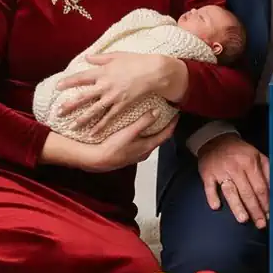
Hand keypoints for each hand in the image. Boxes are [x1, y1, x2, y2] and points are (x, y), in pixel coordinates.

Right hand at [44, 111, 177, 171]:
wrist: (95, 160)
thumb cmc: (113, 148)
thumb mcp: (129, 133)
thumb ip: (143, 122)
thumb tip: (157, 112)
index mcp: (147, 147)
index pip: (166, 135)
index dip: (172, 124)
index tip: (177, 114)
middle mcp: (143, 152)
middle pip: (158, 138)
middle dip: (163, 127)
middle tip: (166, 114)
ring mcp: (135, 154)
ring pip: (148, 141)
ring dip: (151, 131)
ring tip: (151, 119)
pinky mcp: (126, 154)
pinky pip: (138, 142)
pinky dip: (141, 135)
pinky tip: (134, 129)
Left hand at [55, 53, 171, 135]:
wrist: (154, 71)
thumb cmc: (137, 61)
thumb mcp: (117, 56)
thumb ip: (100, 58)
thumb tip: (86, 57)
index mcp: (103, 72)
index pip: (81, 78)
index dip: (68, 82)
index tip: (57, 86)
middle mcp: (105, 85)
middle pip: (84, 97)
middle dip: (70, 105)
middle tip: (58, 112)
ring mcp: (113, 96)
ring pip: (94, 110)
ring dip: (82, 119)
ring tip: (72, 126)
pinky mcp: (122, 105)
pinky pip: (109, 117)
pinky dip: (100, 126)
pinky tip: (92, 133)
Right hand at [198, 134, 268, 228]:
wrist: (216, 140)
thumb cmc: (239, 151)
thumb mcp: (257, 155)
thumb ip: (267, 171)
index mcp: (250, 162)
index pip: (260, 186)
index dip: (266, 202)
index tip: (270, 214)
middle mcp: (236, 167)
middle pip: (247, 192)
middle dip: (255, 210)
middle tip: (260, 223)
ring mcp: (221, 171)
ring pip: (230, 191)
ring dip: (237, 206)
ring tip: (243, 219)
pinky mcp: (207, 174)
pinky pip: (209, 187)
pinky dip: (212, 196)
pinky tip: (216, 206)